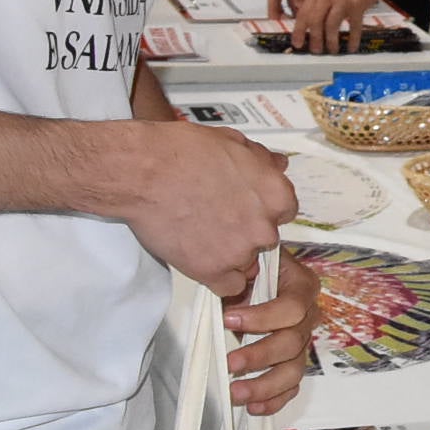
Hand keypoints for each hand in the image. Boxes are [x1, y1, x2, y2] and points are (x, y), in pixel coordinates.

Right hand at [89, 121, 298, 299]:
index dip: (261, 209)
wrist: (146, 171)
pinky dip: (219, 278)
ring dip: (230, 254)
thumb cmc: (185, 152)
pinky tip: (203, 261)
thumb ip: (262, 159)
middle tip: (216, 219)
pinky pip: (229, 287)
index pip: (284, 212)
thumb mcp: (234, 142)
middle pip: (265, 238)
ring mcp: (240, 251)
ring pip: (247, 263)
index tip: (242, 206)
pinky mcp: (212, 271)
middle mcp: (264, 226)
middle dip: (245, 230)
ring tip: (202, 235)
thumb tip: (278, 165)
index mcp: (276, 194)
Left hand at [224, 251, 318, 414]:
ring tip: (237, 393)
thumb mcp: (244, 266)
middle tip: (231, 363)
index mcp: (302, 287)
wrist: (248, 281)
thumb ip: (239, 276)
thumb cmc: (248, 273)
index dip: (263, 317)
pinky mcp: (291, 363)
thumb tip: (229, 289)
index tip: (229, 320)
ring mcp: (300, 342)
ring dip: (265, 385)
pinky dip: (273, 399)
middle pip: (294, 342)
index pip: (293, 307)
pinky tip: (254, 407)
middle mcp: (308, 316)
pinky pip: (290, 387)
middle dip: (261, 355)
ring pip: (293, 369)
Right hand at [268, 0, 343, 21]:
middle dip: (287, 14)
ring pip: (299, 1)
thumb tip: (297, 8)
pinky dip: (311, 6)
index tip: (275, 22)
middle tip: (293, 28)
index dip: (272, 10)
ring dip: (301, 12)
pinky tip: (316, 16)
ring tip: (305, 25)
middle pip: (285, 1)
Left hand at [287, 0, 384, 53]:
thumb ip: (318, 1)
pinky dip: (352, 39)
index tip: (297, 43)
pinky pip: (353, 27)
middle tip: (315, 50)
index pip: (303, 14)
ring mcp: (342, 0)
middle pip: (315, 22)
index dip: (299, 31)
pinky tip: (352, 47)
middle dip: (314, 40)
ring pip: (331, 26)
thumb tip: (310, 24)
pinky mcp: (358, 5)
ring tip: (332, 50)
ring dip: (331, 42)